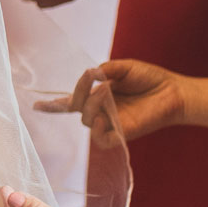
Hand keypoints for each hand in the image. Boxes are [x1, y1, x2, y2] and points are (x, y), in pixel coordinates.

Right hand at [36, 58, 191, 146]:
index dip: (52, 105)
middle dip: (80, 92)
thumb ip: (105, 70)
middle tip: (92, 79)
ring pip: (87, 119)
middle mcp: (100, 112)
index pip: (70, 102)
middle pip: (76, 107)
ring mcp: (110, 124)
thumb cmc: (149, 79)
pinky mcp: (121, 135)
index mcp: (97, 97)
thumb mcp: (124, 67)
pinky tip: (104, 116)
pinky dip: (98, 128)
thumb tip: (91, 74)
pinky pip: (102, 138)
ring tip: (106, 91)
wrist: (173, 91)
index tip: (35, 105)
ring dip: (92, 104)